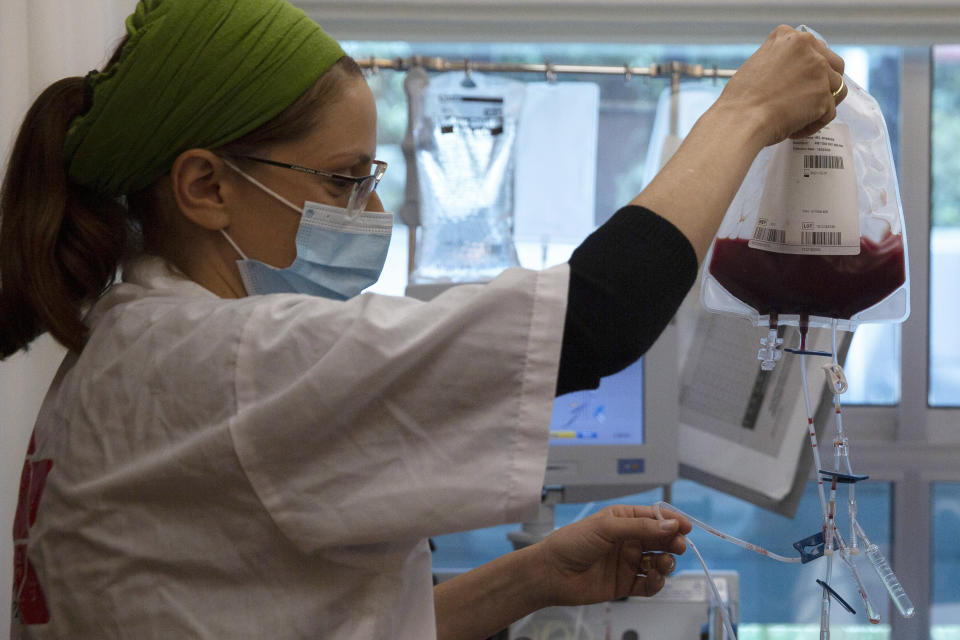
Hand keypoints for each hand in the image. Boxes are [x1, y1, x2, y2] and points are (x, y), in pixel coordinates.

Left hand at [531, 505, 692, 606]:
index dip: (671, 521)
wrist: (551, 573)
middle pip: (660, 540)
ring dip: (666, 563)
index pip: (654, 518)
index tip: (685, 527)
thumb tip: (669, 526)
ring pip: (657, 562)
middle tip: (678, 546)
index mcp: (622, 520)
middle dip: (672, 542)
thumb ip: (640, 528)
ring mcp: (627, 562)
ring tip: (663, 564)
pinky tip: (655, 578)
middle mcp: (628, 540)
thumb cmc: (571, 543)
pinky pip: (648, 584)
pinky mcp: (624, 583)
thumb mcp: (606, 528)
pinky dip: (657, 582)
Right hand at [717, 25, 846, 146]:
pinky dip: (813, 124)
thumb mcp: (757, 64)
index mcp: (789, 37)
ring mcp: (819, 72)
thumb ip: (781, 62)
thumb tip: (794, 74)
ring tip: (801, 117)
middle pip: (834, 64)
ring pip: (836, 88)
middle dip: (825, 82)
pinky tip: (794, 130)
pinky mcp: (823, 97)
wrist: (740, 120)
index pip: (815, 47)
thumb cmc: (741, 99)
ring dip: (821, 104)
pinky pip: (828, 113)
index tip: (799, 82)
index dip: (810, 67)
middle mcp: (808, 49)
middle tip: (808, 99)